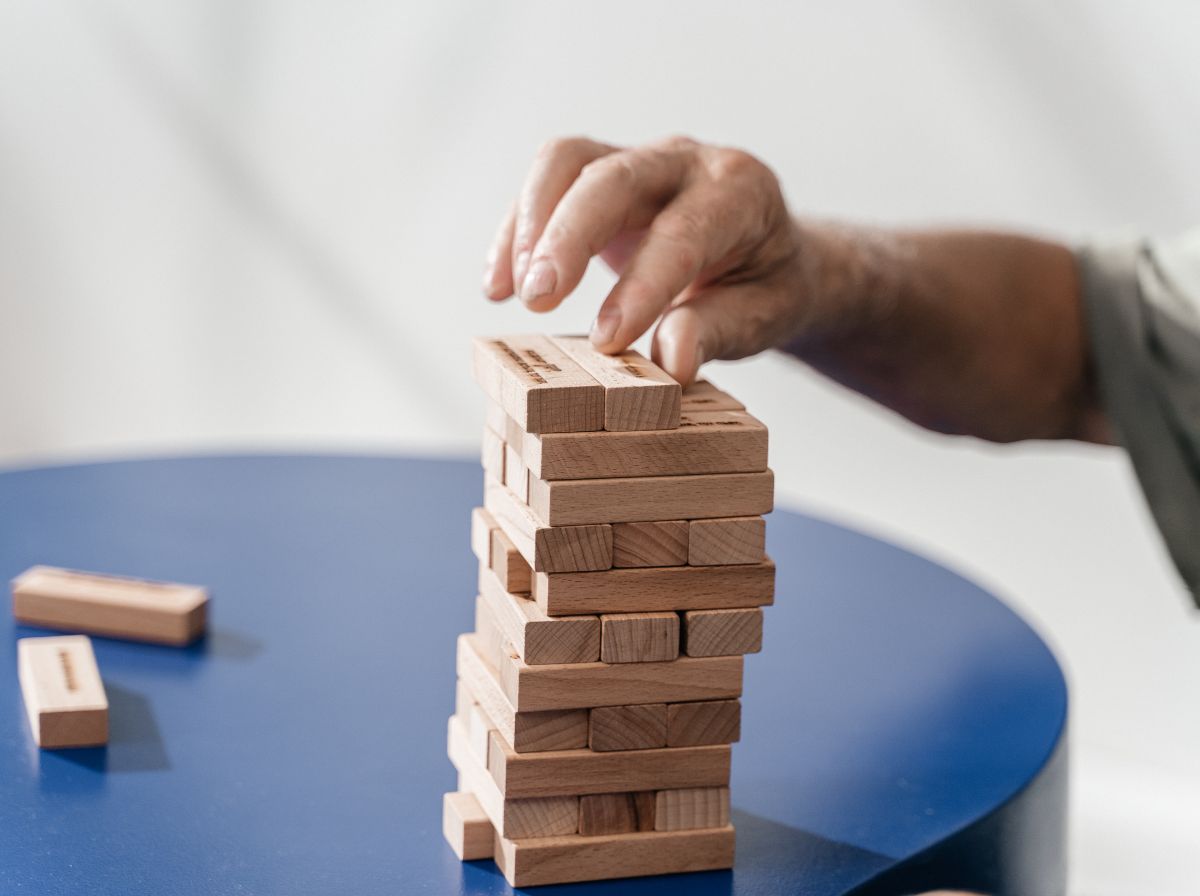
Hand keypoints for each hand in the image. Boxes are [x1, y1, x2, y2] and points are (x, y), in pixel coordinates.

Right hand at [483, 136, 805, 383]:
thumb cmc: (763, 287)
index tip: (607, 340)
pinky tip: (497, 285)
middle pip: (614, 178)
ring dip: (530, 224)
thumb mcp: (763, 316)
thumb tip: (672, 360)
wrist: (765, 251)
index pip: (684, 231)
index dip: (642, 284)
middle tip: (538, 300)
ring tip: (511, 291)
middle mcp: (686, 162)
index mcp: (741, 193)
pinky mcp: (598, 172)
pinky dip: (515, 231)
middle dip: (569, 236)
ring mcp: (638, 160)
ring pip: (569, 161)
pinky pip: (546, 182)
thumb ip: (718, 331)